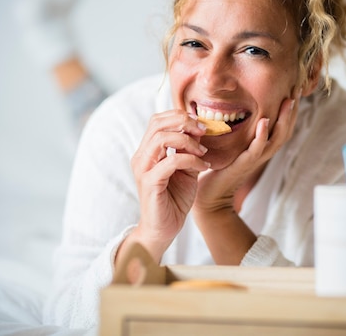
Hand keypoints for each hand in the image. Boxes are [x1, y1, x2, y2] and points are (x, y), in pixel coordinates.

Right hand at [125, 110, 209, 262]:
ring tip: (203, 152)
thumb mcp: (186, 168)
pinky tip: (204, 168)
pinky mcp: (150, 182)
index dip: (180, 116)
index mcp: (148, 151)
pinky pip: (171, 161)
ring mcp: (143, 168)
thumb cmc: (174, 199)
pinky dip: (191, 160)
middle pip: (157, 123)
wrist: (163, 229)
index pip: (158, 120)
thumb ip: (189, 150)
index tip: (201, 124)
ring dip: (188, 141)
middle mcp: (142, 156)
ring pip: (161, 138)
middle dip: (184, 122)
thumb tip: (200, 129)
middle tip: (204, 131)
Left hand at [195, 91, 300, 213]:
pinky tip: (264, 121)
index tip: (293, 91)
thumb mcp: (231, 147)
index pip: (282, 127)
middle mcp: (263, 153)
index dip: (290, 111)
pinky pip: (257, 149)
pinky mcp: (243, 164)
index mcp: (261, 147)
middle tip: (297, 91)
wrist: (209, 197)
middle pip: (286, 130)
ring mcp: (255, 159)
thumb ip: (237, 132)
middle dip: (292, 111)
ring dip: (284, 119)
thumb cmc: (218, 171)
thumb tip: (231, 109)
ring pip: (276, 138)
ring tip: (288, 101)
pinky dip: (261, 135)